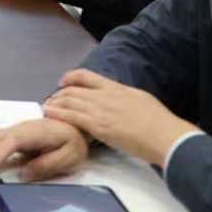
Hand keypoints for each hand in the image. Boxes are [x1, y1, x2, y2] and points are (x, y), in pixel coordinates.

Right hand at [0, 118, 88, 181]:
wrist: (75, 126)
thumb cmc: (73, 141)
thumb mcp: (69, 157)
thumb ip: (47, 165)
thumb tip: (23, 174)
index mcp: (36, 132)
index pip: (14, 139)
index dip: (1, 151)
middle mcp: (21, 128)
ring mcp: (14, 130)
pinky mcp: (12, 135)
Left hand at [43, 70, 199, 166]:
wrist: (165, 135)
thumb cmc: (160, 121)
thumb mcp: (141, 99)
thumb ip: (125, 97)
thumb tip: (120, 99)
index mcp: (116, 88)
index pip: (87, 76)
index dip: (71, 77)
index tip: (62, 82)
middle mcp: (105, 96)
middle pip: (74, 90)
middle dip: (59, 95)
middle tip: (51, 100)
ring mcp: (101, 111)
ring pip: (70, 102)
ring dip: (55, 104)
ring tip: (45, 107)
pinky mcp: (99, 127)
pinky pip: (73, 117)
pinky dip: (59, 114)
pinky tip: (49, 115)